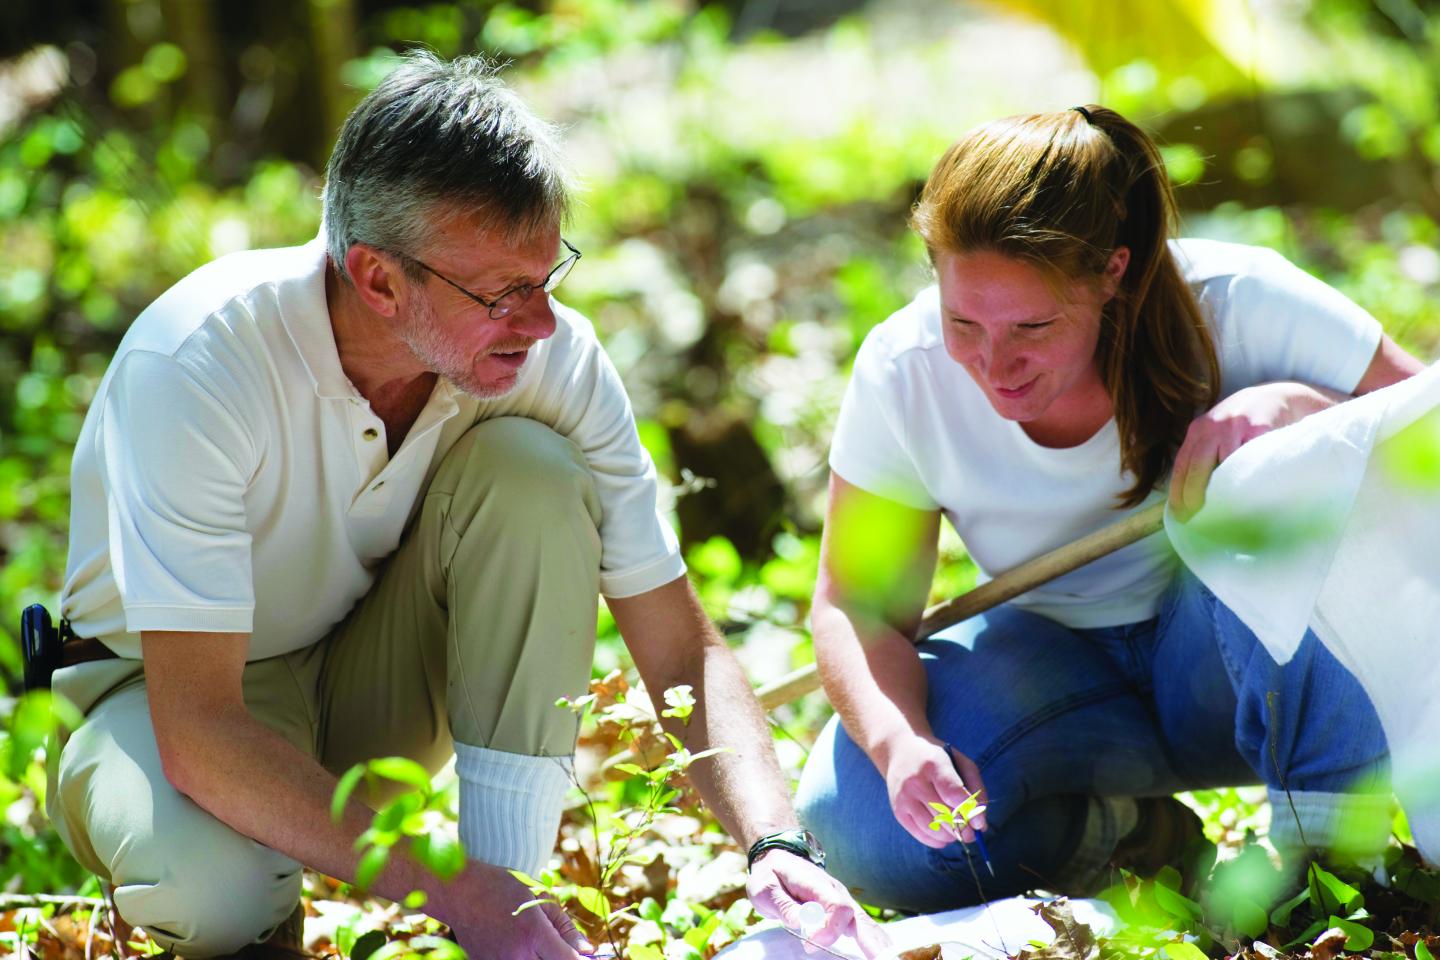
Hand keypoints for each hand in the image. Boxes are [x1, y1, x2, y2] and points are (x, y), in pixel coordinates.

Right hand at [431, 861, 590, 959]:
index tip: (587, 956)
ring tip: (535, 942)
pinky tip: (518, 945)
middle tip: (557, 945)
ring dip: (541, 958)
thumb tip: (588, 950)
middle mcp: (516, 955)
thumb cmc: (503, 887)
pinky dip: (523, 958)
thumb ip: (566, 927)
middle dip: (560, 958)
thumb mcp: (540, 897)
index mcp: (533, 933)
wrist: (459, 892)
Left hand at [747, 850, 891, 958]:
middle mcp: (837, 893)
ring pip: (866, 924)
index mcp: (818, 885)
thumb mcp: (766, 888)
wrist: (778, 857)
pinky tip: (882, 954)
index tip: (809, 944)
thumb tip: (802, 926)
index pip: (836, 907)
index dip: (829, 929)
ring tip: (888, 959)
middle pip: (860, 917)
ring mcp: (843, 901)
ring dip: (878, 943)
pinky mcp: (843, 912)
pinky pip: (862, 927)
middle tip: (882, 959)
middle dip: (872, 941)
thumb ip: (785, 906)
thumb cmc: (771, 874)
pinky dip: (873, 940)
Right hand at [881, 736, 986, 846]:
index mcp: (933, 765)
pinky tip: (945, 835)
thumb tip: (980, 823)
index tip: (979, 823)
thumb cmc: (936, 758)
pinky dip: (937, 841)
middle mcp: (915, 782)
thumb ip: (975, 787)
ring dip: (951, 836)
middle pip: (944, 815)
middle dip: (963, 829)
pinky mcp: (898, 811)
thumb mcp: (960, 761)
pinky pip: (921, 835)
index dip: (970, 812)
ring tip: (958, 832)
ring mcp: (904, 798)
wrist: (899, 751)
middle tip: (972, 833)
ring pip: (933, 829)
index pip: (953, 794)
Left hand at [1168, 382, 1337, 520]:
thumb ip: (1205, 456)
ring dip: (1221, 491)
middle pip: (1197, 467)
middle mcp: (1213, 426)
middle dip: (1194, 496)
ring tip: (1220, 513)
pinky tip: (1245, 496)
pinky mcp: (1260, 428)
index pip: (1181, 466)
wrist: (1280, 397)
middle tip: (1197, 518)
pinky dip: (1246, 479)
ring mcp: (1236, 426)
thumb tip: (1190, 498)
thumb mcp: (1218, 432)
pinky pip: (1250, 458)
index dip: (1178, 493)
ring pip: (1223, 464)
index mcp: (1198, 430)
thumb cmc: (1244, 424)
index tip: (1179, 515)